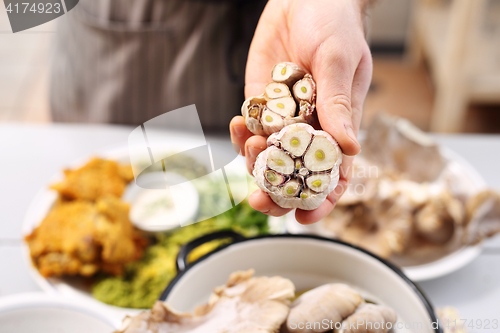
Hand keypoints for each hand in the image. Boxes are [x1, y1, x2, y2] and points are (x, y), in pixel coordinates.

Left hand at [229, 0, 371, 223]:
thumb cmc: (334, 25)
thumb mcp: (340, 61)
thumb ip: (340, 104)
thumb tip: (350, 148)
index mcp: (339, 125)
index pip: (333, 174)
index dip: (321, 200)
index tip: (303, 217)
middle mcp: (310, 128)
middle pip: (296, 174)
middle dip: (278, 193)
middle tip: (260, 200)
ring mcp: (283, 118)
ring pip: (267, 157)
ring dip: (254, 163)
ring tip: (250, 147)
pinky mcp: (260, 103)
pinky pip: (248, 129)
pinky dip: (240, 134)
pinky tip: (238, 123)